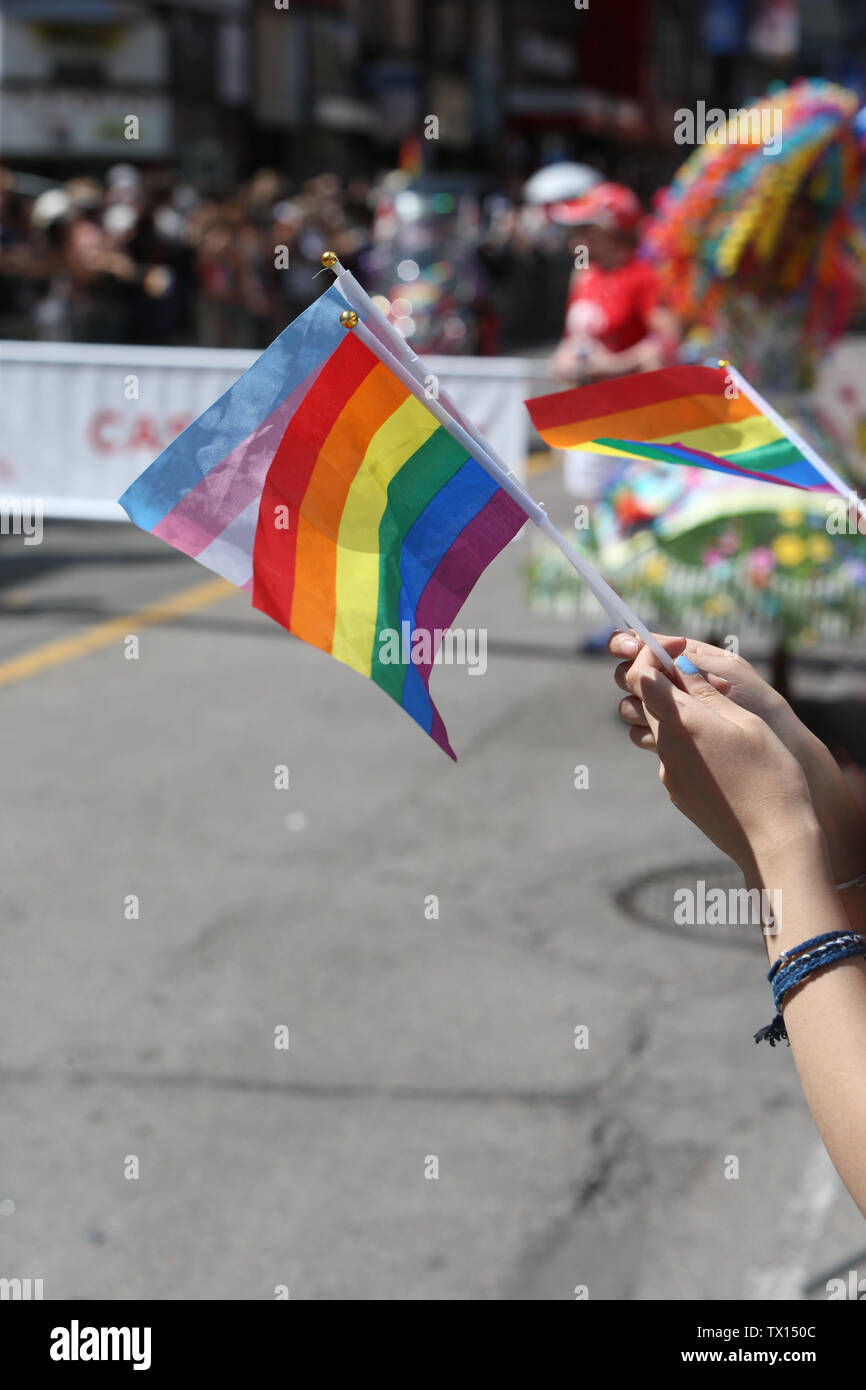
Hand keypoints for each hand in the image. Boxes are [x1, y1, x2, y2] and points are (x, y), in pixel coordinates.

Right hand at [609, 632, 789, 747]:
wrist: (775, 743)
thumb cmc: (758, 700)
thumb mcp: (730, 668)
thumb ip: (692, 656)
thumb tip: (655, 644)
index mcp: (681, 659)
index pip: (640, 646)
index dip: (626, 644)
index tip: (632, 648)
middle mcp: (668, 685)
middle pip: (626, 675)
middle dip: (632, 676)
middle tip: (650, 681)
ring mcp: (666, 714)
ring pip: (629, 707)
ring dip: (641, 706)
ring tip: (674, 710)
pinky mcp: (667, 740)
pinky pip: (640, 735)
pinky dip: (650, 732)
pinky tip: (672, 734)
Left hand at [621, 643, 817, 872]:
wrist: (773, 840)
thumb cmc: (770, 776)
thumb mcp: (745, 723)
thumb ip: (707, 694)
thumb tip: (680, 667)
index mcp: (682, 723)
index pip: (641, 676)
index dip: (652, 655)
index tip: (675, 648)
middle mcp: (666, 748)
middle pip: (647, 701)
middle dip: (666, 682)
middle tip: (702, 678)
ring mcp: (669, 773)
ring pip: (661, 729)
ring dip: (679, 713)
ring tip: (719, 717)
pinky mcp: (677, 793)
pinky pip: (673, 756)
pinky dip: (688, 742)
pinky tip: (722, 753)